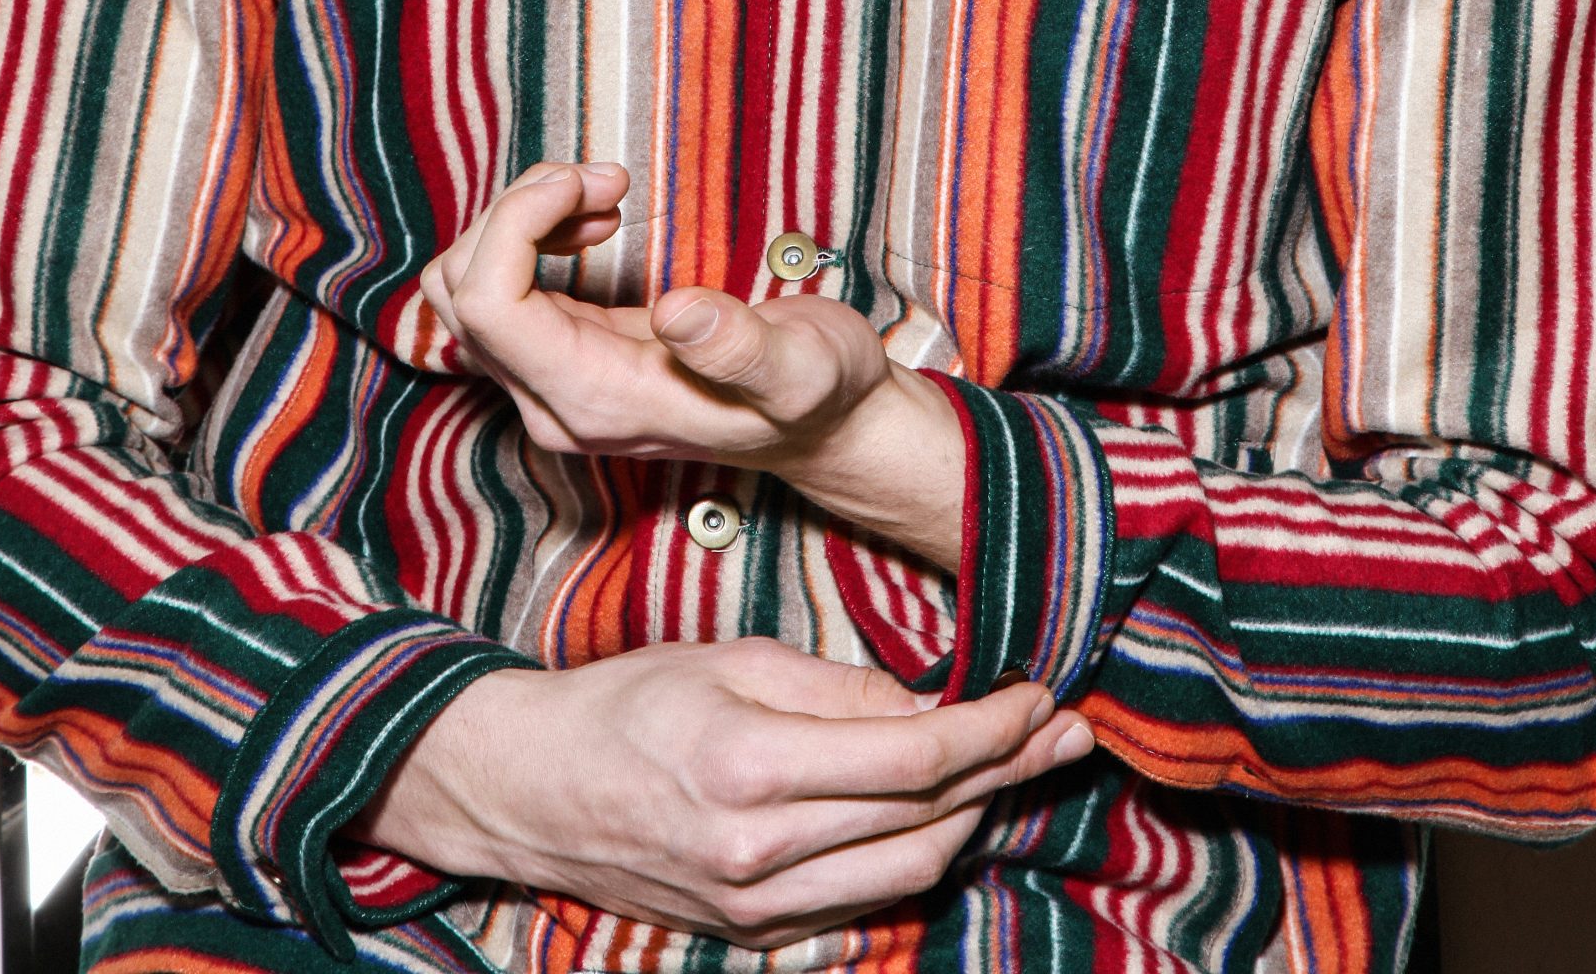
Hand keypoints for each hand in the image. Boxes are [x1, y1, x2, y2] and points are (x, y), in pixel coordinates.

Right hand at [352, 641, 1093, 946]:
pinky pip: (866, 904)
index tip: (1039, 692)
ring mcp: (759, 908)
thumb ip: (839, 688)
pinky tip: (948, 817)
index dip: (994, 728)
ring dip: (976, 818)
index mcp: (753, 768)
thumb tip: (931, 708)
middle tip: (1063, 728)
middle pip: (928, 822)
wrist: (532, 791)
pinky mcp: (756, 936)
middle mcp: (762, 853)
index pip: (916, 759)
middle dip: (1008, 770)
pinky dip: (916, 858)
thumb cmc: (627, 703)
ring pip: (911, 874)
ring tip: (1020, 765)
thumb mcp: (731, 659)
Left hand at [421, 161, 964, 561]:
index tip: (594, 182)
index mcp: (596, 401)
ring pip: (469, 287)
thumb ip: (741, 348)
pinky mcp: (561, 359)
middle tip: (609, 181)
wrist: (826, 426)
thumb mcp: (804, 367)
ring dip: (521, 220)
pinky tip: (596, 220)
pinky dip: (532, 236)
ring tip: (604, 193)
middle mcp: (555, 401)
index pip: (487, 307)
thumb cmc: (818, 394)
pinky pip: (500, 290)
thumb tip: (676, 312)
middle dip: (520, 211)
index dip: (514, 223)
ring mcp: (552, 383)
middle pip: (462, 291)